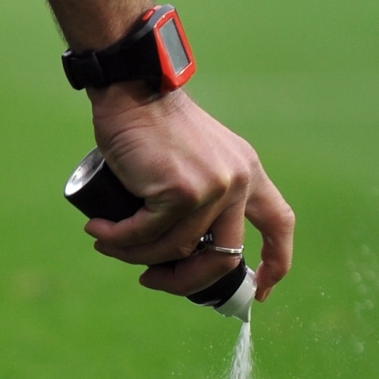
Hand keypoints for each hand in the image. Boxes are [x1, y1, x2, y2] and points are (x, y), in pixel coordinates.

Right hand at [83, 84, 294, 301]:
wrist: (132, 89)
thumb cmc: (152, 126)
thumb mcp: (194, 159)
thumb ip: (201, 194)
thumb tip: (181, 254)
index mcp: (248, 172)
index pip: (278, 222)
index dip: (276, 262)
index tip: (260, 290)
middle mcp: (238, 181)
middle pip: (225, 257)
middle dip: (187, 282)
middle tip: (153, 280)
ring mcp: (212, 187)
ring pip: (177, 250)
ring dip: (136, 256)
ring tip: (108, 244)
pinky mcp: (180, 191)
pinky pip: (148, 235)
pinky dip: (118, 240)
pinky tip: (100, 233)